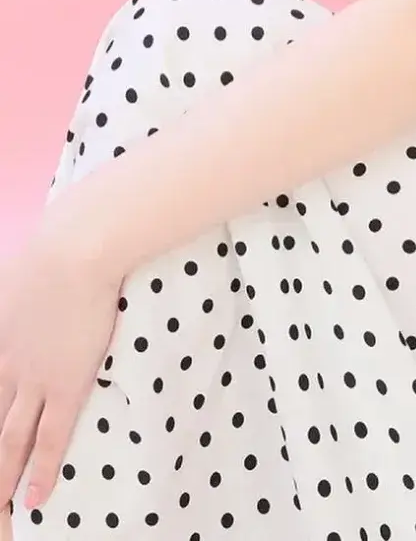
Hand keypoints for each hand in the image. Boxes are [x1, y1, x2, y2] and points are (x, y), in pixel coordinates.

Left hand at [0, 229, 122, 515]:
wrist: (76, 249)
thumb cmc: (54, 249)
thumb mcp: (12, 275)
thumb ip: (10, 296)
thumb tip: (10, 293)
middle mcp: (3, 365)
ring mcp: (32, 378)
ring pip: (6, 442)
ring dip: (0, 481)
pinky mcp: (65, 383)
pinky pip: (48, 437)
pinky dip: (40, 469)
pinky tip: (35, 499)